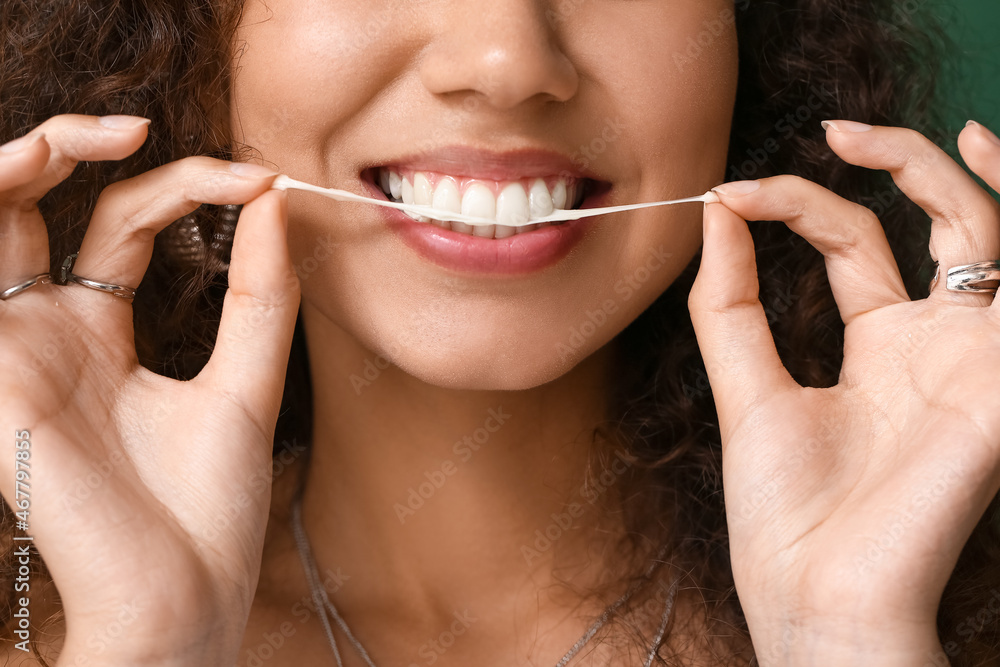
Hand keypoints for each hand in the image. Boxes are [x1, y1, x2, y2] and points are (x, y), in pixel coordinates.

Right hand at [0, 115, 299, 664]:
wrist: (185, 598)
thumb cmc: (207, 510)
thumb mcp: (246, 383)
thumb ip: (260, 296)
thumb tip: (277, 201)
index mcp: (99, 332)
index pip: (121, 221)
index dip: (183, 185)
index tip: (262, 180)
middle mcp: (46, 334)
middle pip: (26, 204)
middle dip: (68, 144)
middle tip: (137, 126)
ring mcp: (15, 354)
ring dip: (15, 163)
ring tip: (91, 136)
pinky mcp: (0, 380)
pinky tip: (27, 179)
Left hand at [688, 120, 999, 664]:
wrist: (815, 598)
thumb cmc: (785, 516)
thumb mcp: (746, 390)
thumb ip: (730, 303)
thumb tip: (715, 214)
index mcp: (879, 347)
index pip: (853, 241)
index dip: (796, 204)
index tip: (729, 194)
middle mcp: (935, 345)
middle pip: (935, 222)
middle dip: (894, 163)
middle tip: (834, 129)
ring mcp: (973, 358)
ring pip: (990, 234)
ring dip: (958, 173)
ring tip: (907, 132)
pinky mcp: (995, 379)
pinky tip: (984, 157)